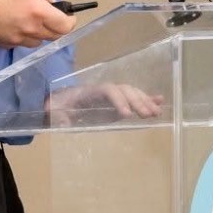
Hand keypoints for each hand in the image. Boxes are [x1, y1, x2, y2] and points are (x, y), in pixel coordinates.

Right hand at [0, 0, 75, 48]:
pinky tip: (15, 23)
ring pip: (38, 41)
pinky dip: (24, 35)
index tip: (68, 15)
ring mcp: (17, 39)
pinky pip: (21, 43)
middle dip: (56, 26)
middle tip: (50, 14)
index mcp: (37, 11)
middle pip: (53, 36)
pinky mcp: (4, 44)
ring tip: (30, 19)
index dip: (70, 21)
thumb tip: (51, 0)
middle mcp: (30, 29)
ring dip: (40, 32)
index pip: (64, 26)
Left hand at [49, 82, 166, 124]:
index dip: (118, 100)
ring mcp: (110, 97)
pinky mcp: (114, 105)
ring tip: (156, 112)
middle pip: (123, 90)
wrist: (54, 105)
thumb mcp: (53, 114)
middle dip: (137, 101)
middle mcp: (102, 91)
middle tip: (148, 115)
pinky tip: (159, 103)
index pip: (107, 90)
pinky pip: (131, 100)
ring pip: (130, 93)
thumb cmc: (54, 109)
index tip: (126, 115)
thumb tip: (63, 121)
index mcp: (88, 92)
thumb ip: (58, 117)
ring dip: (145, 101)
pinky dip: (145, 100)